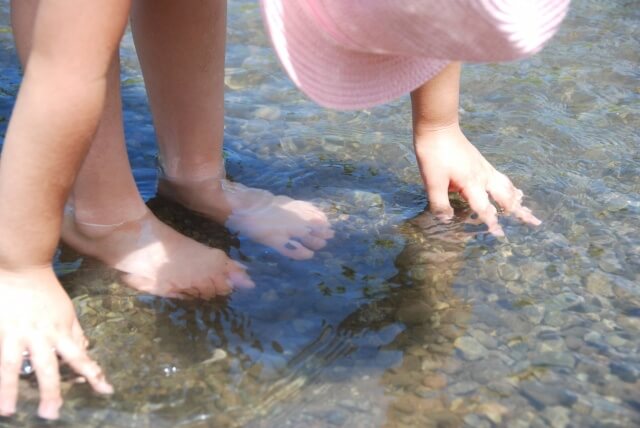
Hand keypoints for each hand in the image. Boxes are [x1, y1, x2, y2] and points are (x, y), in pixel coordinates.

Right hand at [0, 266, 112, 419]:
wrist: (23, 266)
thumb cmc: (45, 289)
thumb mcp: (67, 310)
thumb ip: (74, 332)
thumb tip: (85, 350)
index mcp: (62, 330)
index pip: (80, 357)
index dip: (92, 374)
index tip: (105, 391)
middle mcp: (42, 335)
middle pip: (49, 367)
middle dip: (50, 392)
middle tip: (51, 414)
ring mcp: (18, 333)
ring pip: (14, 365)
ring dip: (10, 389)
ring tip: (10, 411)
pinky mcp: (1, 330)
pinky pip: (0, 355)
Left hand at [414, 124, 540, 235]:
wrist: (438, 127)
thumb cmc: (433, 154)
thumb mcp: (432, 181)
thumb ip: (439, 203)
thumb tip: (447, 219)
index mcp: (472, 183)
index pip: (485, 208)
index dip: (491, 223)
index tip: (500, 235)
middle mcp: (483, 176)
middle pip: (506, 197)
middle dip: (519, 211)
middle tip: (534, 222)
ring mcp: (484, 168)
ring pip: (507, 187)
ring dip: (517, 200)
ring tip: (527, 209)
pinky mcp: (481, 162)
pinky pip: (502, 178)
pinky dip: (511, 188)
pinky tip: (513, 190)